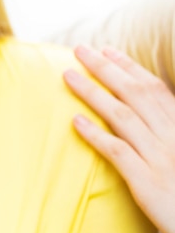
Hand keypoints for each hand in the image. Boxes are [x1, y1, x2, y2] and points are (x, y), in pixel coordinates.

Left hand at [63, 45, 174, 232]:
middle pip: (134, 94)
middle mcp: (173, 136)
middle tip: (79, 50)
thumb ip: (167, 130)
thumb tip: (145, 114)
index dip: (128, 67)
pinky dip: (96, 135)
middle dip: (105, 68)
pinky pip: (118, 152)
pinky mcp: (147, 182)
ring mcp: (160, 158)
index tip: (106, 50)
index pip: (153, 88)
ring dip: (92, 93)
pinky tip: (75, 122)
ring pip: (121, 116)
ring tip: (68, 76)